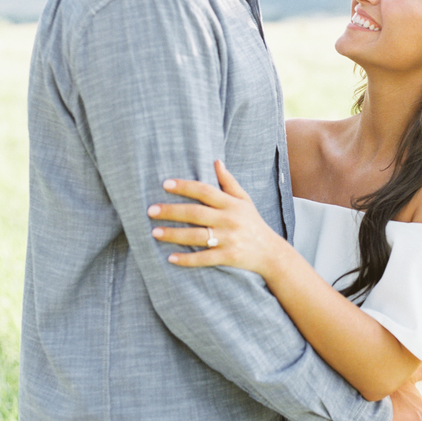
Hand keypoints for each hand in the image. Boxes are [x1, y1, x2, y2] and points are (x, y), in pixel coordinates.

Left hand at [147, 160, 289, 276]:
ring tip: (154, 232)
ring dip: (174, 234)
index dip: (185, 186)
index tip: (165, 184)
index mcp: (232, 204)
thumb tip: (216, 161)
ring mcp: (229, 239)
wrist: (270, 253)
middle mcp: (229, 220)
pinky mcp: (227, 257)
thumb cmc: (253, 223)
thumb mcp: (244, 200)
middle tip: (150, 210)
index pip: (205, 191)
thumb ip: (228, 182)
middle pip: (196, 213)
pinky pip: (204, 258)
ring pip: (196, 236)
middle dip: (172, 211)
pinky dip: (187, 259)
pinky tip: (170, 258)